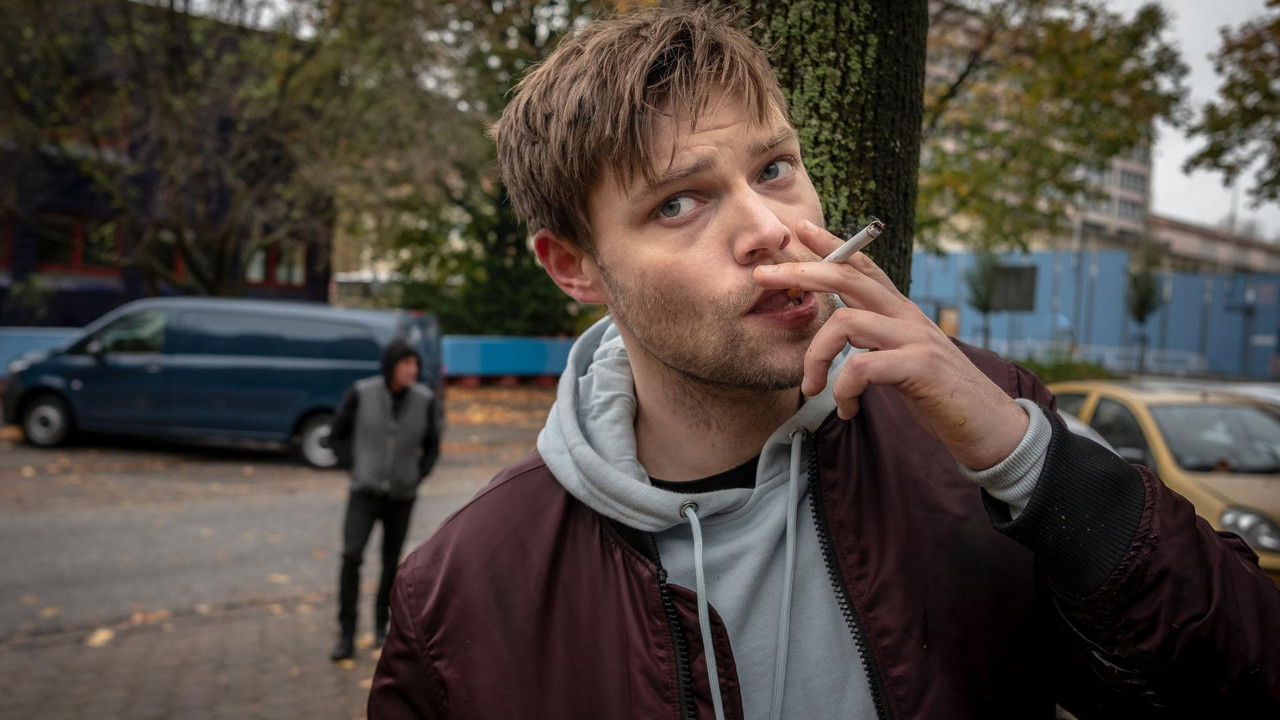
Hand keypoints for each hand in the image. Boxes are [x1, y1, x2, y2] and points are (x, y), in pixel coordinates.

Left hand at [753, 220, 1028, 469]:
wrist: (989, 427)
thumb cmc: (941, 396)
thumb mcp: (903, 359)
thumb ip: (876, 342)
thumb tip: (842, 335)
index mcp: (902, 312)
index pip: (864, 266)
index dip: (832, 244)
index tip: (801, 229)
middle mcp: (908, 316)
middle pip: (849, 277)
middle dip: (802, 272)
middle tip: (763, 276)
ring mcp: (916, 338)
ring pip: (847, 321)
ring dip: (816, 355)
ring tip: (812, 387)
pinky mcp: (921, 367)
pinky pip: (864, 367)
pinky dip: (844, 389)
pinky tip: (845, 410)